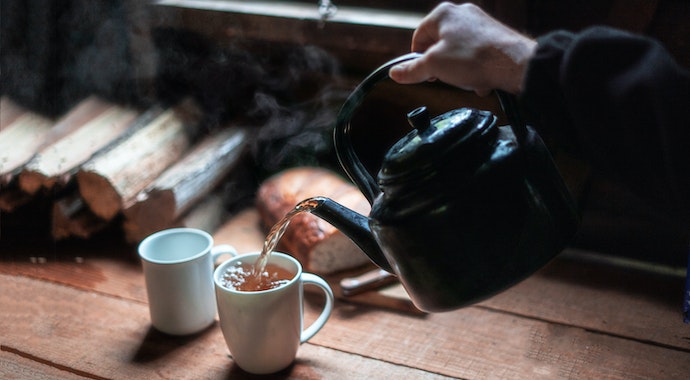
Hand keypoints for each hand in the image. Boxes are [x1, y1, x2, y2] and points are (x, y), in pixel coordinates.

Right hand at [389, 2, 536, 95]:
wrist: (514, 64)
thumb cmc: (474, 58)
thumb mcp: (434, 66)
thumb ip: (412, 70)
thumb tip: (395, 73)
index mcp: (442, 14)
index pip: (418, 38)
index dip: (417, 59)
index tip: (420, 74)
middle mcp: (461, 14)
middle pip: (438, 45)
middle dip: (441, 66)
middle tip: (446, 77)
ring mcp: (479, 24)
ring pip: (457, 53)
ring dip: (459, 71)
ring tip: (467, 78)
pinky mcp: (493, 36)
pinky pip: (475, 55)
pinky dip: (475, 69)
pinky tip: (480, 78)